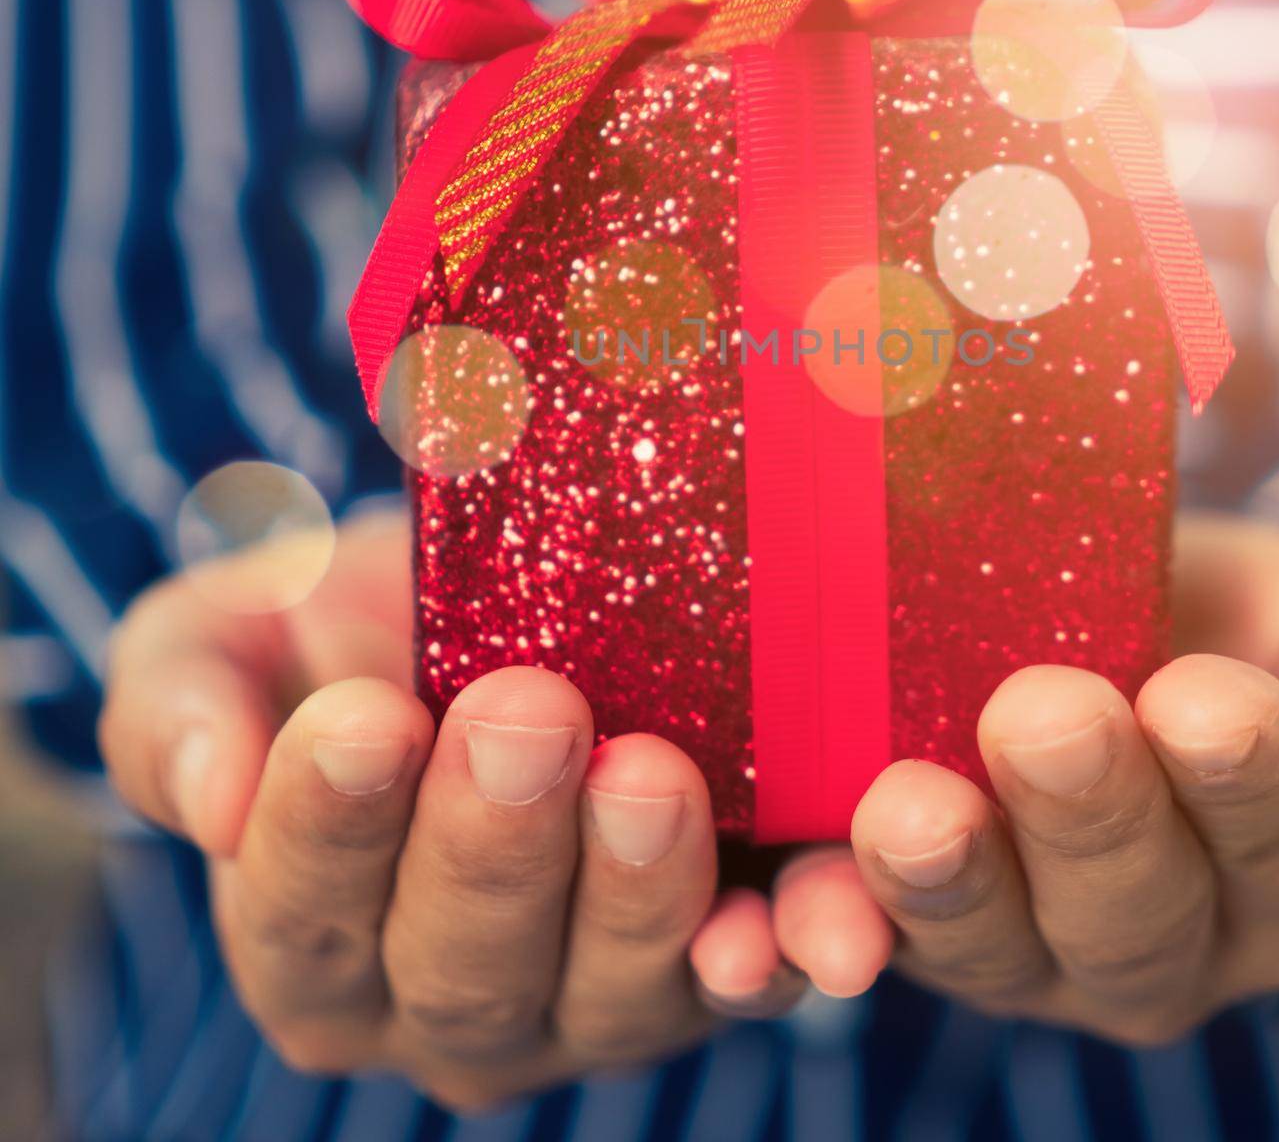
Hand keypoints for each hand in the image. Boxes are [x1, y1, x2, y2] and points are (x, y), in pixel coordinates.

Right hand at [98, 511, 802, 1109]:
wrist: (509, 594)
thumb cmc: (354, 628)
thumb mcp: (234, 636)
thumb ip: (179, 709)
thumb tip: (214, 800)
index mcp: (314, 935)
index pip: (302, 912)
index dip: (329, 826)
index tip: (365, 718)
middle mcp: (446, 1001)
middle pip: (461, 967)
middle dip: (493, 844)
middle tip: (527, 713)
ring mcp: (587, 999)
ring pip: (606, 989)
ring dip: (632, 892)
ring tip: (649, 774)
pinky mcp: (710, 962)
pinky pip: (745, 979)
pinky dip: (770, 954)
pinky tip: (785, 916)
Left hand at [767, 516, 1278, 1038]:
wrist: (1122, 596)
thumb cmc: (1255, 613)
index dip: (1250, 777)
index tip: (1200, 698)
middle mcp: (1170, 940)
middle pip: (1134, 913)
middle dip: (1088, 821)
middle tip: (1042, 717)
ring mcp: (1029, 947)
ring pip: (992, 946)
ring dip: (943, 887)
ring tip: (907, 809)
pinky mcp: (908, 916)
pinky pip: (856, 943)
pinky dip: (809, 938)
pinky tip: (770, 925)